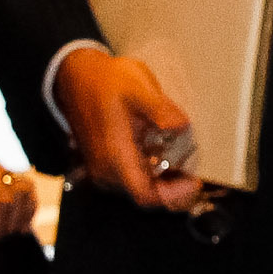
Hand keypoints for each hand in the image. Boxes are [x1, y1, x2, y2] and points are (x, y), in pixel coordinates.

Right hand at [51, 45, 203, 214]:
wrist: (76, 77)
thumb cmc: (105, 81)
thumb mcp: (137, 87)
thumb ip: (160, 109)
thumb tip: (182, 127)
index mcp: (113, 157)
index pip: (145, 195)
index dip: (174, 196)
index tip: (195, 181)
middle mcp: (106, 171)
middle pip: (146, 196)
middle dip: (175, 188)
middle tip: (196, 170)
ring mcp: (105, 169)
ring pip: (141, 188)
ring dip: (166, 181)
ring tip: (187, 160)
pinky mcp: (108, 164)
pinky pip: (135, 177)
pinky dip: (155, 172)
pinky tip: (169, 152)